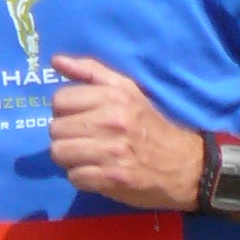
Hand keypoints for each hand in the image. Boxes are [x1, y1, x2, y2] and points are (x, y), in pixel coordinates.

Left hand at [48, 54, 205, 209]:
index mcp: (114, 96)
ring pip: (59, 153)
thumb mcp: (127, 90)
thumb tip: (56, 61)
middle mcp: (112, 121)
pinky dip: (82, 178)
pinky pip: (73, 177)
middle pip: (56, 129)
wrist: (184, 165)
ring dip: (70, 158)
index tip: (80, 118)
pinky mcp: (111, 179)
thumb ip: (91, 72)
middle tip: (85, 139)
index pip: (60, 100)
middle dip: (66, 136)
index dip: (65, 111)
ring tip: (88, 156)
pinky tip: (98, 172)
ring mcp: (111, 151)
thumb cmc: (150, 125)